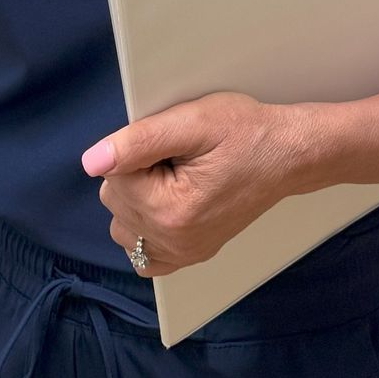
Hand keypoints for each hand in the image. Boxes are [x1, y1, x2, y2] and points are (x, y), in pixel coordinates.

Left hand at [81, 91, 303, 272]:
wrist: (287, 155)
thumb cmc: (245, 133)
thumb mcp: (192, 122)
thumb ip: (138, 141)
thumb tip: (91, 162)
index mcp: (170, 211)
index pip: (112, 175)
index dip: (138, 149)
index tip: (174, 145)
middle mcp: (173, 242)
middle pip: (114, 199)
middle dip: (137, 173)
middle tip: (180, 158)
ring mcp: (181, 254)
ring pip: (122, 223)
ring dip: (139, 198)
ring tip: (178, 177)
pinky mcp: (189, 255)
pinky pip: (141, 253)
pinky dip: (144, 228)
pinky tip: (166, 205)